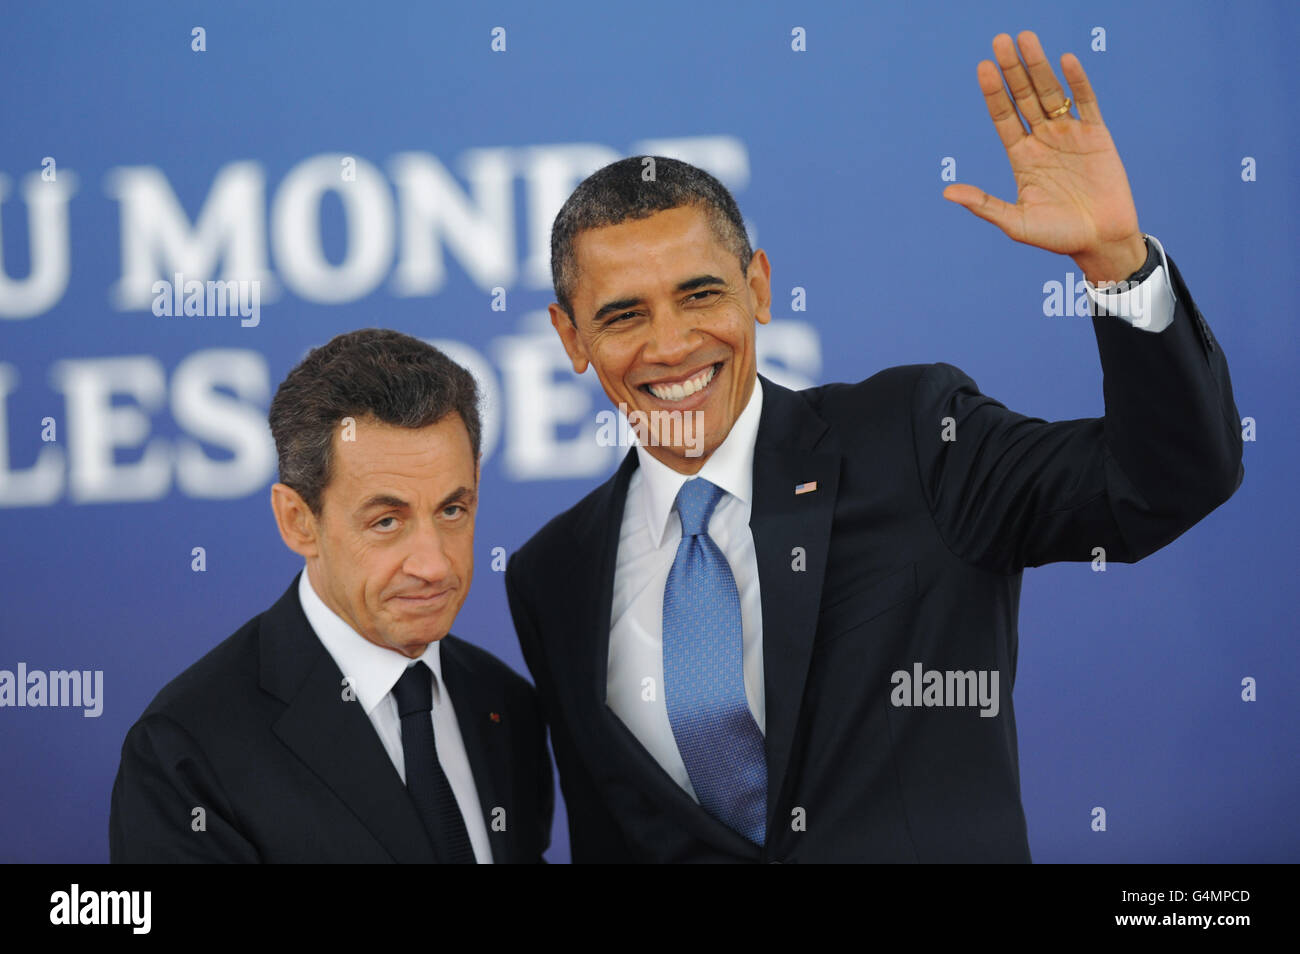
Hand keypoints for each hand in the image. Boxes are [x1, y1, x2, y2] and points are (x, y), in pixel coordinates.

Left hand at [943, 31, 1146, 283]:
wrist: (1101, 241)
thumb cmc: (1057, 236)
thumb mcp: (1016, 222)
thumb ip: (984, 205)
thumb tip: (947, 193)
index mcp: (1021, 156)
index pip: (1004, 117)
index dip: (994, 93)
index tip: (983, 68)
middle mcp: (1043, 140)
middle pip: (1025, 97)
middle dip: (1013, 69)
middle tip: (1000, 40)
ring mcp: (1070, 134)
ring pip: (1051, 92)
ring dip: (1039, 66)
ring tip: (1026, 39)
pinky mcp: (1097, 135)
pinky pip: (1086, 101)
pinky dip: (1077, 82)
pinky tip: (1065, 60)